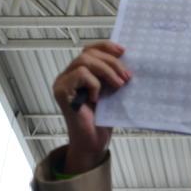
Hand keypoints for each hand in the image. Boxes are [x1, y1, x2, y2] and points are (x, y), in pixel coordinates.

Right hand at [52, 41, 129, 173]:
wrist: (93, 144)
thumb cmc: (102, 121)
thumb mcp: (111, 93)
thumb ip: (113, 77)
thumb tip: (129, 61)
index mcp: (79, 73)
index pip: (90, 50)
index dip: (106, 46)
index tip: (124, 51)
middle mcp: (68, 75)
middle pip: (88, 53)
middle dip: (111, 62)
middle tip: (127, 76)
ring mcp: (63, 82)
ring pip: (84, 60)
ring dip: (107, 71)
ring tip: (120, 85)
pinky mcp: (61, 91)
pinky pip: (81, 75)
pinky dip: (94, 84)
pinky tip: (98, 99)